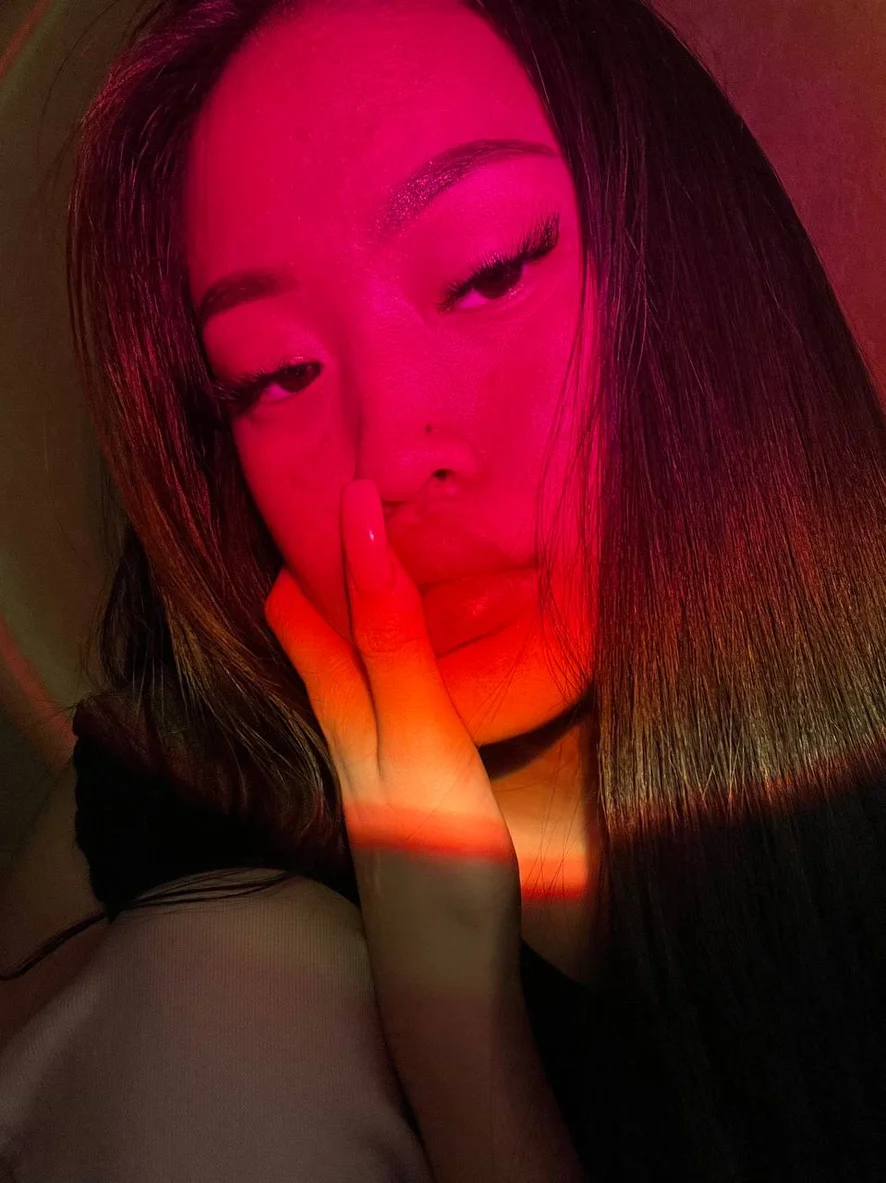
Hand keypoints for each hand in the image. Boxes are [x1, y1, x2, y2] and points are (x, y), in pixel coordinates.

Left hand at [264, 479, 520, 956]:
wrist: (449, 973)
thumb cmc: (439, 858)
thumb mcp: (420, 740)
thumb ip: (396, 650)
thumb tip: (363, 547)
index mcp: (352, 717)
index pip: (329, 618)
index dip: (334, 556)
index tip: (338, 491)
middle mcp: (353, 737)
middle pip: (325, 647)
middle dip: (321, 584)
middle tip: (327, 526)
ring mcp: (377, 770)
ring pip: (350, 677)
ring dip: (350, 622)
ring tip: (361, 577)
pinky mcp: (406, 796)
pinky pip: (382, 709)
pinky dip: (383, 668)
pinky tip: (402, 673)